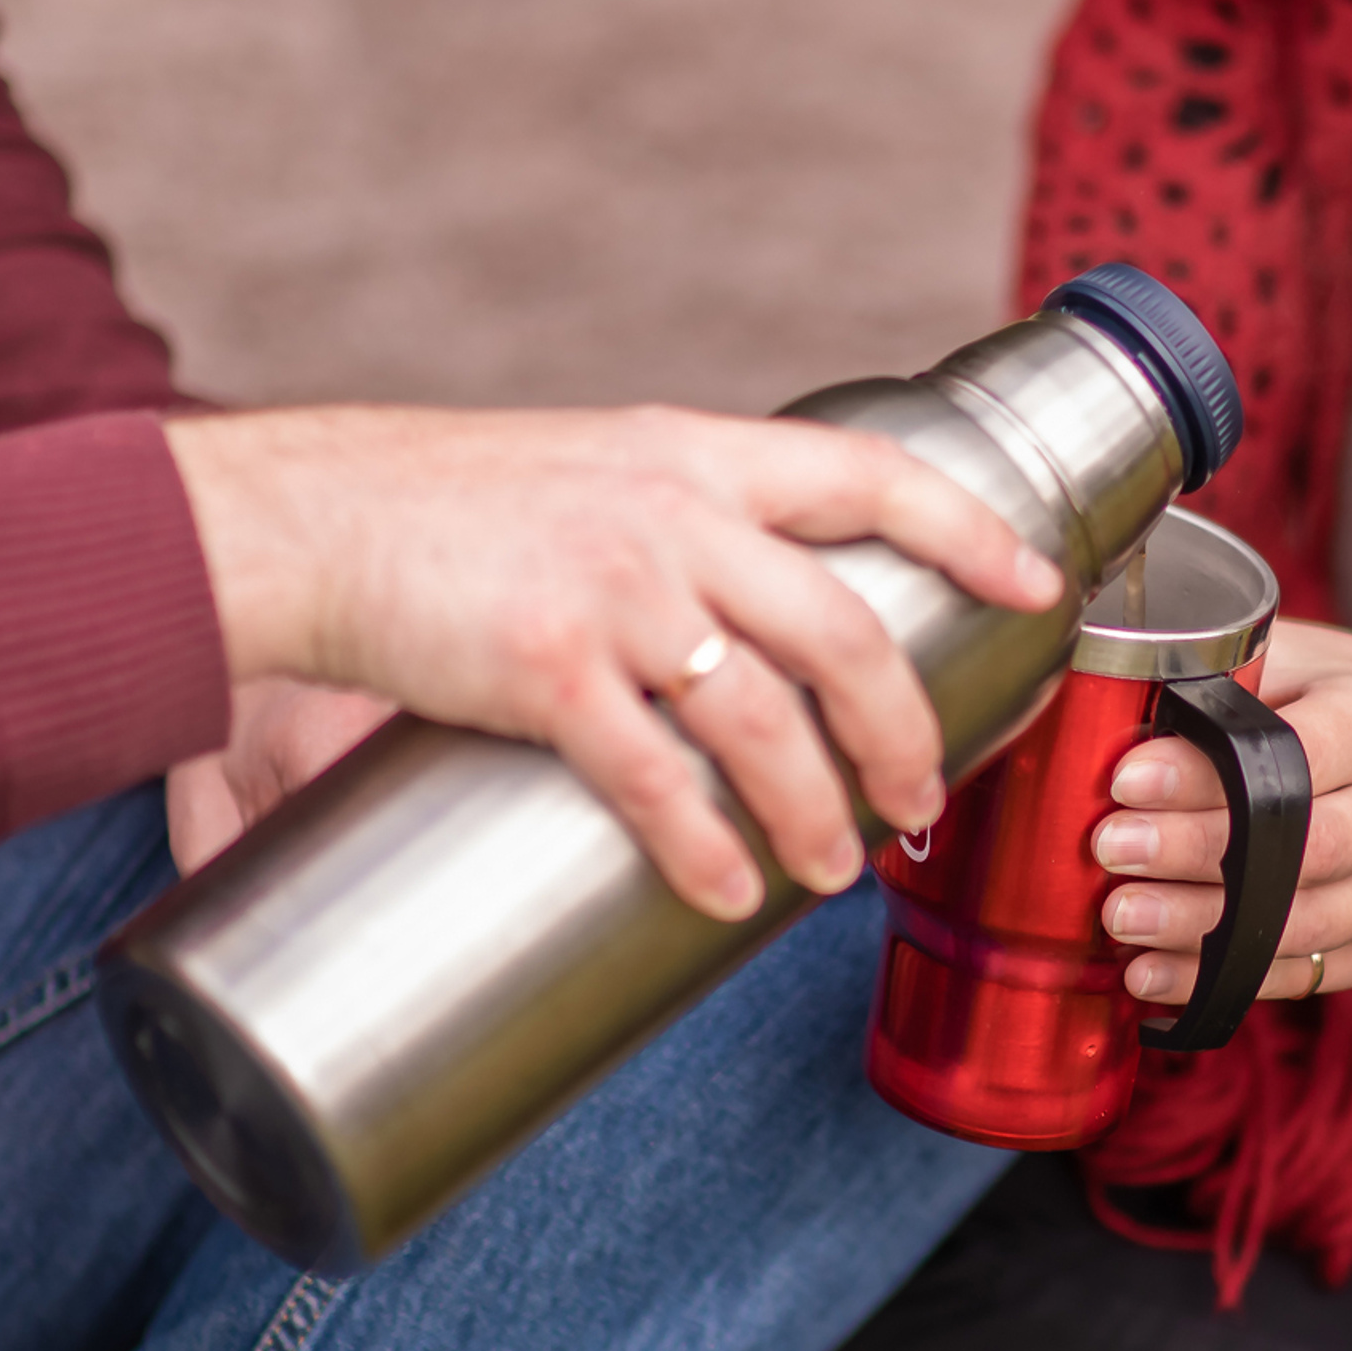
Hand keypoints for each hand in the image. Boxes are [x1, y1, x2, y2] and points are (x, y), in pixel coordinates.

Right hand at [164, 402, 1064, 919]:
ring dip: (816, 810)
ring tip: (835, 870)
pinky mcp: (545, 664)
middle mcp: (674, 516)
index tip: (1040, 587)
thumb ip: (687, 521)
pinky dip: (705, 845)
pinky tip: (730, 892)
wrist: (311, 518)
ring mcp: (613, 589)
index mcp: (697, 458)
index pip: (873, 475)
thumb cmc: (451, 506)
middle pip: (846, 633)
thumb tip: (761, 602)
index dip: (971, 531)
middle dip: (904, 734)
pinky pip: (656, 777)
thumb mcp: (595, 473)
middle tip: (922, 802)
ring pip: (765, 720)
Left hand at [1091, 620, 1351, 1006]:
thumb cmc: (1321, 705)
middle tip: (1110, 849)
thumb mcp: (1288, 662)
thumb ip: (1217, 679)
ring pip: (1300, 924)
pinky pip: (1295, 977)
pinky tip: (1148, 974)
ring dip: (1199, 929)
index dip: (1208, 775)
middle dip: (1198, 853)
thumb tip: (1107, 712)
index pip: (1296, 757)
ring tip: (1119, 918)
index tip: (1126, 778)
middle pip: (1303, 849)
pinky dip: (1216, 981)